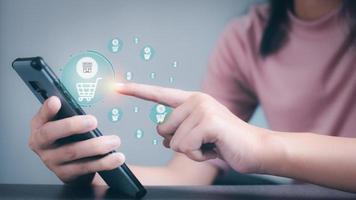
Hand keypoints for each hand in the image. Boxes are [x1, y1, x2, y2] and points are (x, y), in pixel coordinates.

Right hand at [29, 96, 124, 184]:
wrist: (72, 164)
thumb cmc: (69, 136)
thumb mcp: (65, 121)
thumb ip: (69, 110)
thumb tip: (86, 93)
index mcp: (40, 126)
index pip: (40, 116)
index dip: (46, 109)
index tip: (56, 101)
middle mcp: (42, 144)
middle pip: (52, 134)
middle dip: (72, 125)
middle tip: (93, 120)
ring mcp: (52, 161)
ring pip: (73, 152)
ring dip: (96, 146)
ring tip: (114, 140)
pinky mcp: (66, 174)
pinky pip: (86, 167)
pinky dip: (104, 162)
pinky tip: (116, 157)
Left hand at [116, 83, 265, 172]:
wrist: (257, 149)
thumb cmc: (226, 142)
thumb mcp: (198, 133)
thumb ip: (179, 129)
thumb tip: (162, 132)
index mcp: (193, 100)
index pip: (160, 94)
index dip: (138, 91)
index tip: (118, 87)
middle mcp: (196, 100)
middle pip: (163, 128)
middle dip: (179, 143)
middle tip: (203, 142)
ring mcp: (202, 108)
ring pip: (174, 141)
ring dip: (192, 151)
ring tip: (211, 145)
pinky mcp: (209, 121)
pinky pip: (186, 146)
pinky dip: (199, 155)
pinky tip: (215, 148)